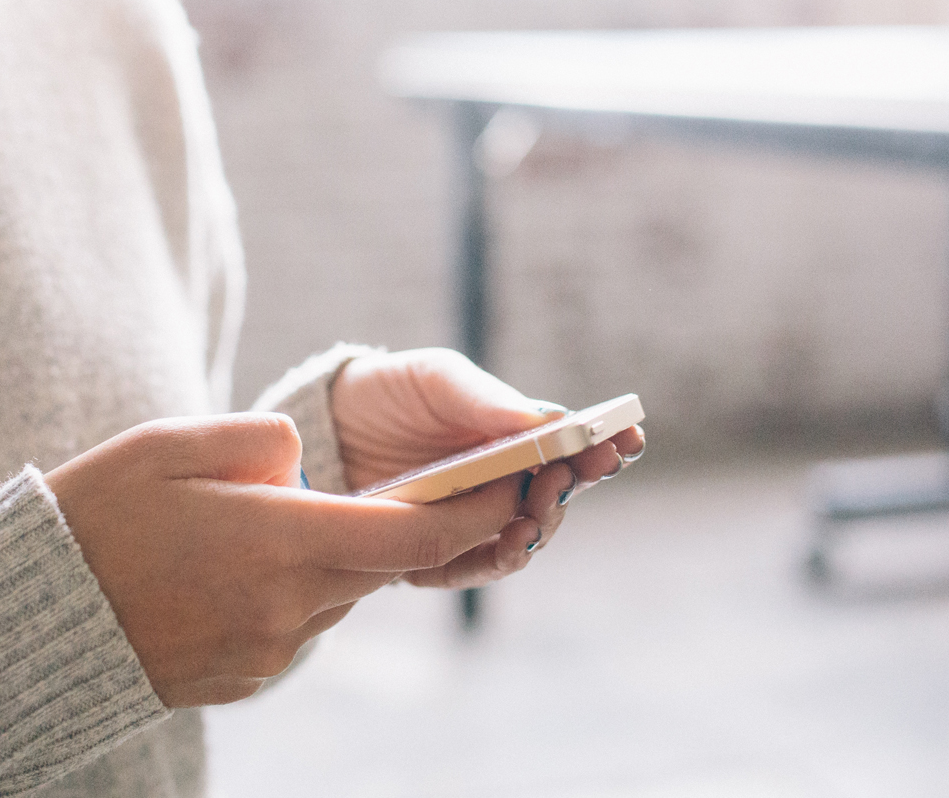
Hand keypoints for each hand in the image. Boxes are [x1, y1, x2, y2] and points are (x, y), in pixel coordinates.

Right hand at [44, 413, 523, 707]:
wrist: (30, 621)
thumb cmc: (96, 516)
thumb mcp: (173, 444)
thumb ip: (262, 439)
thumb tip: (307, 457)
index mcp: (281, 542)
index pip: (414, 532)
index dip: (475, 508)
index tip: (514, 483)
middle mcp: (288, 607)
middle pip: (384, 563)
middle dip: (415, 526)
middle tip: (433, 486)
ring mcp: (267, 651)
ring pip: (339, 593)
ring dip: (337, 555)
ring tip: (280, 517)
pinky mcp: (244, 677)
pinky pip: (296, 624)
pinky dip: (293, 589)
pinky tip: (239, 564)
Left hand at [329, 348, 644, 589]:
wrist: (320, 429)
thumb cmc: (388, 393)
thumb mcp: (435, 379)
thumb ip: (484, 399)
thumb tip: (546, 419)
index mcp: (515, 435)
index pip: (573, 445)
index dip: (607, 445)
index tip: (628, 439)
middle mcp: (502, 483)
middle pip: (556, 495)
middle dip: (573, 486)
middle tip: (573, 474)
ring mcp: (470, 520)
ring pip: (523, 536)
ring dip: (537, 528)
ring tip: (533, 513)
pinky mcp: (432, 552)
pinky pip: (471, 567)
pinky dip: (492, 560)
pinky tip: (503, 544)